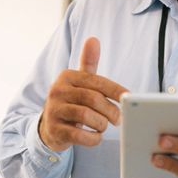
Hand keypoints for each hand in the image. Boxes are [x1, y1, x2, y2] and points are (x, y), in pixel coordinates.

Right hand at [38, 37, 127, 151]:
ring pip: (87, 116)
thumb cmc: (71, 102)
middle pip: (93, 99)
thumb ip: (88, 63)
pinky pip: (80, 135)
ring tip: (103, 127)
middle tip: (118, 119)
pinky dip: (93, 138)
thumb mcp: (78, 82)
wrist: (49, 127)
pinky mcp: (55, 130)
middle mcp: (57, 91)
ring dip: (101, 124)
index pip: (97, 81)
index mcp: (67, 77)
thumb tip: (93, 39)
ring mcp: (54, 111)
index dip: (116, 90)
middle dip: (111, 111)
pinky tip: (95, 137)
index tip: (129, 98)